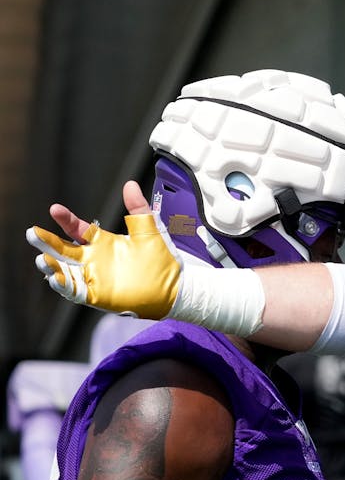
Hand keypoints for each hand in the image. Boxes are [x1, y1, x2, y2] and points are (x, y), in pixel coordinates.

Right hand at [27, 181, 183, 318]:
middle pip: (63, 249)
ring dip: (51, 265)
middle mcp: (94, 259)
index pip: (77, 229)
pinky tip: (56, 278)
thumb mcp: (149, 230)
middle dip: (47, 242)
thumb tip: (130, 184)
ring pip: (64, 270)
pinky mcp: (98, 295)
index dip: (65, 219)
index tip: (55, 209)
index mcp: (103, 242)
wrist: (176, 287)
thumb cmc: (162, 259)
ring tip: (42, 258)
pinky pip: (76, 291)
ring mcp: (94, 277)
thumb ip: (138, 208)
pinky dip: (65, 286)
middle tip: (33, 234)